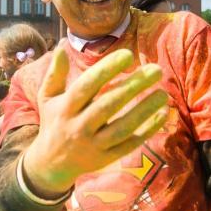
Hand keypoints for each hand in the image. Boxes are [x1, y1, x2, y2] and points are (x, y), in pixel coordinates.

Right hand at [22, 43, 168, 196]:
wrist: (50, 165)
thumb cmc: (53, 122)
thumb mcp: (47, 98)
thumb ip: (55, 74)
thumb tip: (61, 46)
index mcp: (66, 108)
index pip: (87, 86)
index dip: (107, 70)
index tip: (128, 55)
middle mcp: (79, 127)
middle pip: (108, 105)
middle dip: (133, 87)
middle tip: (155, 69)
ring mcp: (94, 145)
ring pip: (123, 127)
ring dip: (145, 110)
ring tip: (163, 93)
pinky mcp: (107, 158)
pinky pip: (131, 144)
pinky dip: (148, 130)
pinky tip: (163, 114)